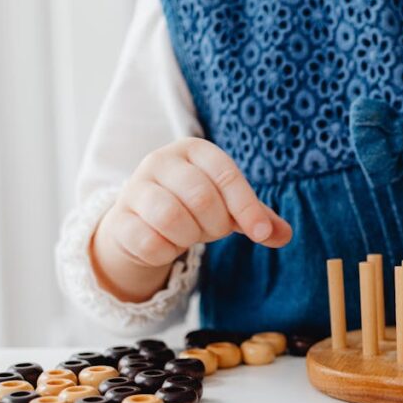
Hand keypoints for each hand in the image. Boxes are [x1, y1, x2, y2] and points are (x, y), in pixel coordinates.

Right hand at [91, 138, 291, 301]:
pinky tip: (166, 246)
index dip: (247, 207)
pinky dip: (166, 252)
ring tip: (188, 235)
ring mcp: (135, 187)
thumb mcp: (229, 208)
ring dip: (189, 237)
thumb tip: (283, 234)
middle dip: (216, 225)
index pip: (226, 175)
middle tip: (213, 231)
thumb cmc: (193, 208)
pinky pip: (150, 242)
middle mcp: (160, 160)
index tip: (262, 234)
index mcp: (194, 150)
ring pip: (171, 218)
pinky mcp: (119, 219)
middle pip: (201, 197)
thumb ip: (258, 218)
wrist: (142, 223)